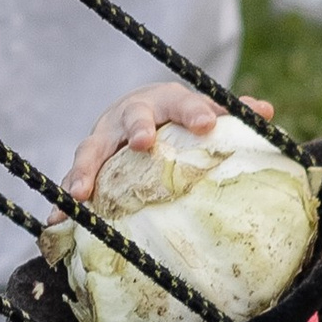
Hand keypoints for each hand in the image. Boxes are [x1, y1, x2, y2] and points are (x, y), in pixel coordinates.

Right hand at [62, 82, 272, 207]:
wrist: (133, 113)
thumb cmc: (175, 117)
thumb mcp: (201, 110)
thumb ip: (230, 111)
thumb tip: (264, 112)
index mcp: (164, 101)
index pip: (182, 102)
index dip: (194, 112)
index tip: (207, 124)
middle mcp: (129, 115)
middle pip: (132, 119)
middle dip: (137, 130)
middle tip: (143, 142)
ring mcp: (104, 137)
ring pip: (91, 150)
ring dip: (85, 171)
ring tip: (80, 193)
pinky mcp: (86, 161)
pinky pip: (73, 179)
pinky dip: (63, 198)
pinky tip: (57, 219)